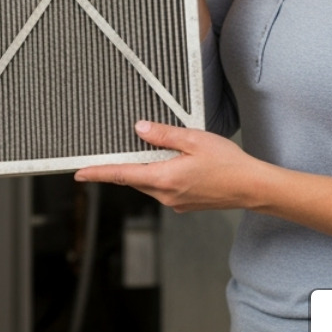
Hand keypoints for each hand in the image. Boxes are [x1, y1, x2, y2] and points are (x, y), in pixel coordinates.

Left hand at [73, 120, 259, 212]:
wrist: (253, 188)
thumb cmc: (228, 163)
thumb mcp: (194, 140)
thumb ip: (163, 135)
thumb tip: (139, 129)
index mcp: (164, 179)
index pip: (122, 176)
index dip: (98, 174)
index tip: (78, 174)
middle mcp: (166, 195)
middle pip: (134, 179)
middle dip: (123, 166)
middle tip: (112, 151)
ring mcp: (175, 202)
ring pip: (148, 183)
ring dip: (144, 169)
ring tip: (152, 151)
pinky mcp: (185, 203)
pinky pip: (163, 188)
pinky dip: (159, 175)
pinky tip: (172, 163)